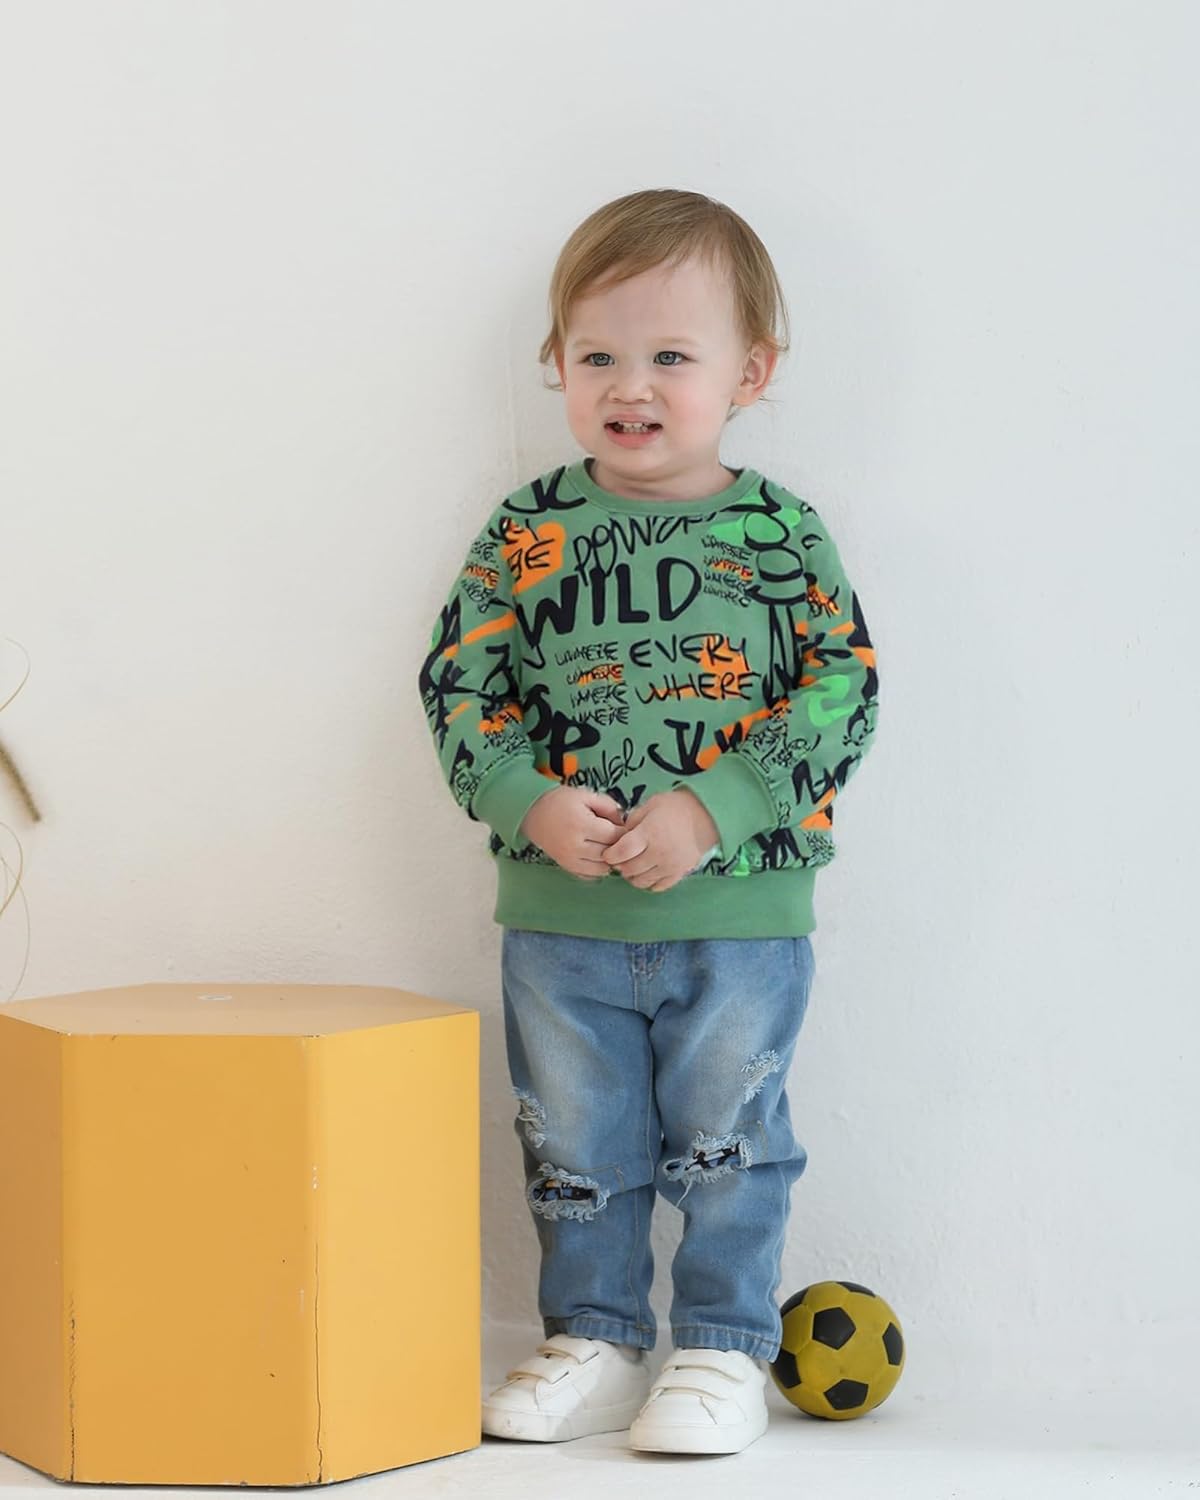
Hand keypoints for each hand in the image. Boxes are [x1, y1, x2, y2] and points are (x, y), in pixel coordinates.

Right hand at [517, 785, 626, 880]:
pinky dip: (598, 868)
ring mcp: (570, 859)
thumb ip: (609, 806)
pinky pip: (590, 876)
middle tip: (618, 838)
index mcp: (581, 824)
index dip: (624, 832)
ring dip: (610, 859)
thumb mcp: (586, 795)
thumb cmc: (560, 802)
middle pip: (610, 853)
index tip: (623, 827)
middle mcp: (575, 845)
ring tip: (608, 847)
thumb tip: (624, 823)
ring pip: (602, 868)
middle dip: (618, 846)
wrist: (532, 813)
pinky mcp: (566, 866)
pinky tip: (597, 856)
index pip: (614, 836)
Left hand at [600, 788, 719, 893]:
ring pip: (641, 881)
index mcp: (650, 834)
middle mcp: (659, 853)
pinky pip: (658, 887)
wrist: (707, 815)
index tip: (608, 853)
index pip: (621, 852)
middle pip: (629, 869)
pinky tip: (648, 872)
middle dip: (620, 865)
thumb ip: (632, 822)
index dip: (610, 855)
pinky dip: (649, 882)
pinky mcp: (679, 873)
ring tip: (634, 865)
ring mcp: (670, 866)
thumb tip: (619, 837)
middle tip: (620, 858)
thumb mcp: (650, 805)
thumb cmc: (676, 807)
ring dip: (633, 876)